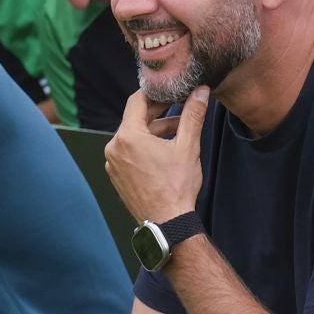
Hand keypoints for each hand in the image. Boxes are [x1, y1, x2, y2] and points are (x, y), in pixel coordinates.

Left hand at [105, 87, 206, 226]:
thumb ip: (192, 115)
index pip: (137, 100)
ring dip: (154, 131)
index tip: (170, 90)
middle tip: (178, 106)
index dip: (155, 93)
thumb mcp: (188, 146)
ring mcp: (113, 163)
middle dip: (158, 112)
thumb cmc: (176, 187)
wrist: (167, 223)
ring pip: (133, 136)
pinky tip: (164, 150)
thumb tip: (200, 92)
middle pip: (135, 119)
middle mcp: (114, 147)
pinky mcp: (116, 175)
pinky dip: (145, 147)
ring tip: (179, 131)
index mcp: (128, 136)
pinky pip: (129, 152)